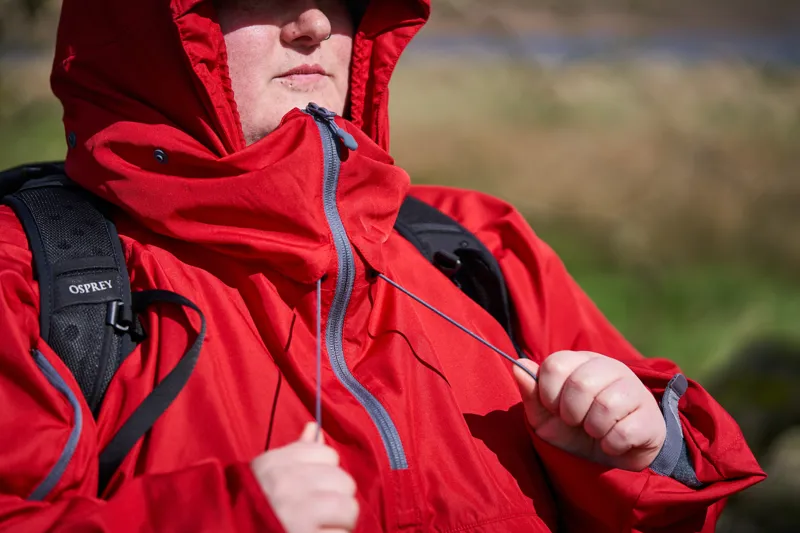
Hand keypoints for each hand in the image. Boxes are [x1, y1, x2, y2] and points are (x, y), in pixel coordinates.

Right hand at [251, 423, 358, 532]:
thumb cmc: (252, 506)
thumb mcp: (266, 473)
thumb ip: (295, 451)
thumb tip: (313, 427)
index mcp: (276, 463)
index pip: (328, 455)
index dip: (326, 474)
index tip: (313, 489)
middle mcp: (287, 482)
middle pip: (344, 481)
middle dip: (337, 498)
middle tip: (320, 513)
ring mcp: (298, 511)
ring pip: (348, 507)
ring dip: (341, 522)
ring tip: (323, 527)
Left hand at [514, 351, 665, 470]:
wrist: (614, 459)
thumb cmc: (575, 432)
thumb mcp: (546, 417)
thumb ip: (532, 393)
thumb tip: (518, 364)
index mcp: (580, 362)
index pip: (555, 364)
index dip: (548, 394)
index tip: (555, 408)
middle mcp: (609, 367)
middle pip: (580, 384)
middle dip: (571, 413)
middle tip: (577, 422)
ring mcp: (634, 388)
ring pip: (604, 407)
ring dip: (592, 430)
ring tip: (597, 431)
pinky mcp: (650, 415)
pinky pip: (622, 432)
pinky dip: (611, 444)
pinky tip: (614, 441)